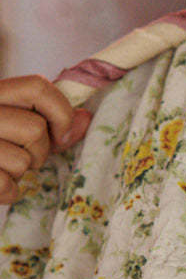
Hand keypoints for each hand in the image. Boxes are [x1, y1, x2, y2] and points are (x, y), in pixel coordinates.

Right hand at [0, 76, 91, 204]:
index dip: (60, 111)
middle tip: (23, 155)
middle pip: (35, 129)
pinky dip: (8, 192)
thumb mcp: (14, 121)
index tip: (62, 134)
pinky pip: (8, 187)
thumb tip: (86, 119)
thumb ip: (49, 120)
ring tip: (3, 167)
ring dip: (21, 171)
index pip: (37, 86)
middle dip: (40, 150)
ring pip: (24, 161)